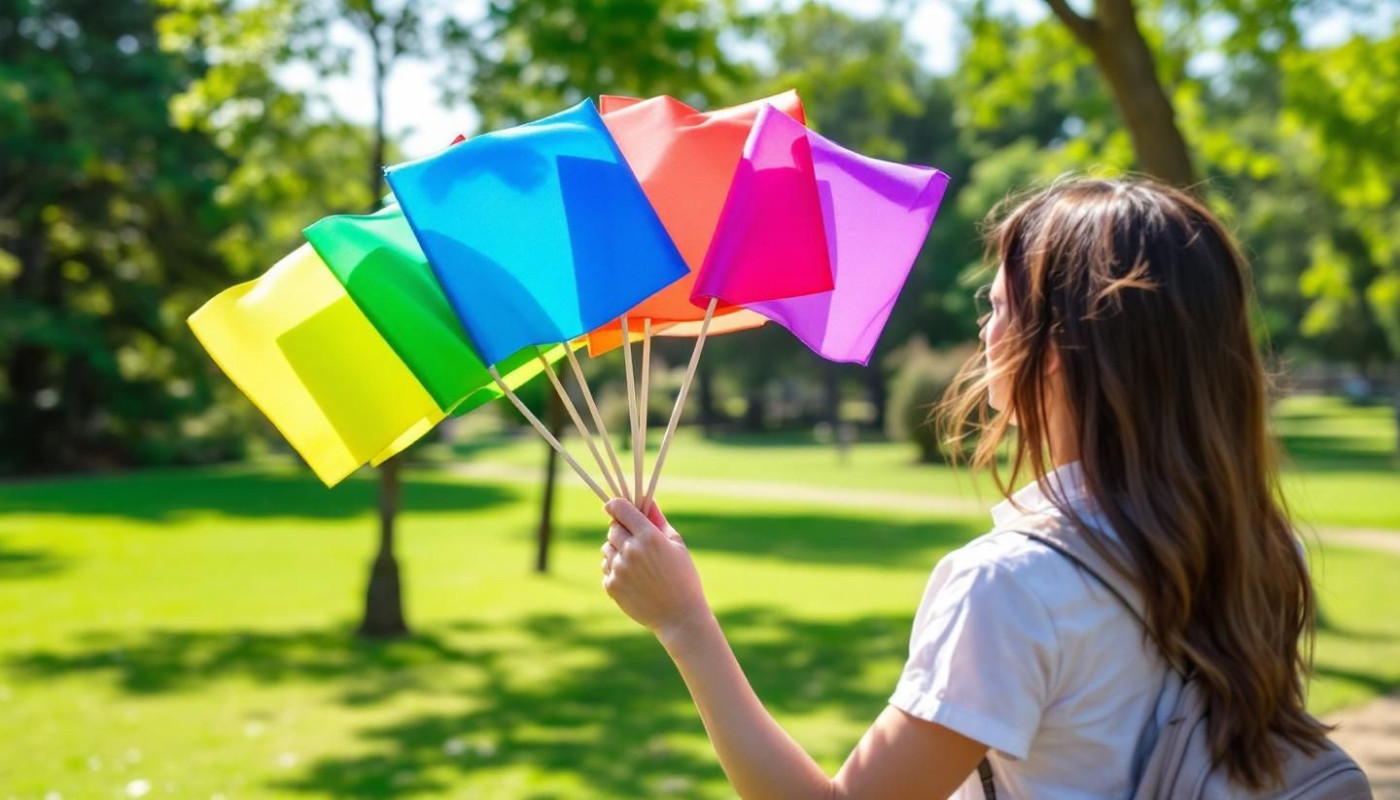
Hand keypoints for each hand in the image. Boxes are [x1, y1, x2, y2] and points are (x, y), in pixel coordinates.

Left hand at [600, 499, 712, 640]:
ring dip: (616, 550)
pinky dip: (615, 569)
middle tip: (634, 540)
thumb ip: (658, 520)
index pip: (621, 509)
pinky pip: (606, 568)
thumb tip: (647, 499)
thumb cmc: (683, 577)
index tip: (613, 506)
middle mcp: (631, 550)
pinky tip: (634, 579)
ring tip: (636, 564)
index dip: (615, 505)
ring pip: (606, 548)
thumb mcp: (676, 544)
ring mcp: (619, 569)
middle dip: (621, 530)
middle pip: (612, 528)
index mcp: (649, 536)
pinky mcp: (612, 585)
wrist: (679, 616)